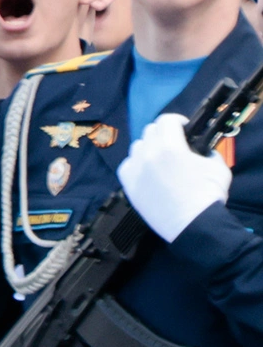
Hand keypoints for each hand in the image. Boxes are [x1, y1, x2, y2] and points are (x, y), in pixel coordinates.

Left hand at [116, 112, 229, 243]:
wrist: (194, 225)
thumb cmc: (208, 196)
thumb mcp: (218, 167)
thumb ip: (208, 152)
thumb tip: (202, 149)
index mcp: (170, 147)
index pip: (166, 120)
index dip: (177, 121)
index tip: (184, 128)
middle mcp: (148, 154)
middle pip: (150, 131)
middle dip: (164, 133)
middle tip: (174, 144)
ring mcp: (135, 170)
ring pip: (137, 147)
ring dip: (149, 147)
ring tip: (160, 158)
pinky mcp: (128, 185)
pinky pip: (127, 165)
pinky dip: (136, 164)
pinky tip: (147, 171)